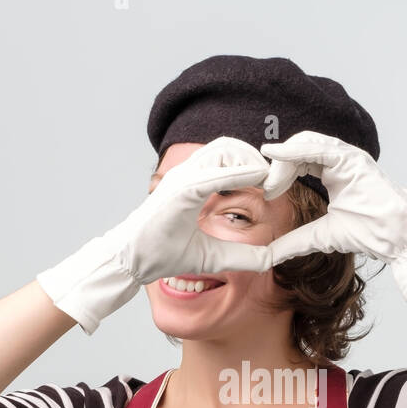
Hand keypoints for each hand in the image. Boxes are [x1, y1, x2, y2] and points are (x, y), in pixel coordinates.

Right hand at [36, 136, 273, 333]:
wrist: (132, 263)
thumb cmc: (164, 254)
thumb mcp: (214, 256)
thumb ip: (244, 256)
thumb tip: (272, 261)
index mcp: (193, 182)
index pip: (228, 156)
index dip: (255, 165)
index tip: (273, 188)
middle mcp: (187, 174)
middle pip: (230, 145)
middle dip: (256, 158)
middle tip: (274, 183)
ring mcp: (182, 179)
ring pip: (224, 150)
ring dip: (251, 163)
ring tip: (266, 185)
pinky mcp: (180, 193)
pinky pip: (214, 175)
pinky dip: (239, 175)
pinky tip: (259, 184)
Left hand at [259, 131, 406, 302]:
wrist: (396, 238)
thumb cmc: (369, 234)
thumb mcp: (320, 236)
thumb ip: (294, 241)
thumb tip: (267, 257)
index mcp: (333, 172)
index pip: (298, 160)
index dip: (280, 172)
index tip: (268, 192)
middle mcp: (339, 160)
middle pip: (298, 148)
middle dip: (279, 166)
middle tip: (268, 189)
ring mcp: (347, 157)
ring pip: (305, 143)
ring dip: (284, 160)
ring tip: (273, 182)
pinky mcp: (352, 159)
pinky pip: (318, 148)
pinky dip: (294, 149)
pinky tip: (275, 154)